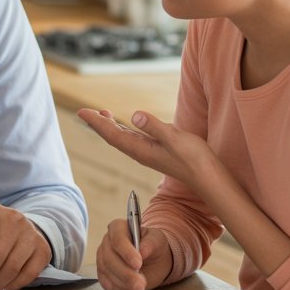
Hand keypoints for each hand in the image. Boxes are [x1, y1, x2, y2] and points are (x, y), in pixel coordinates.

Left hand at [77, 108, 218, 190]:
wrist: (207, 177)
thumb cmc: (193, 158)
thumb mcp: (174, 138)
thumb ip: (154, 126)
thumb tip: (135, 114)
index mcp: (141, 150)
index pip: (112, 134)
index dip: (96, 123)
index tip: (82, 112)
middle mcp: (141, 153)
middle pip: (113, 137)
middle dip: (98, 124)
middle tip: (85, 112)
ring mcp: (148, 153)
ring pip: (123, 138)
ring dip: (110, 127)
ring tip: (101, 115)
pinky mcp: (157, 152)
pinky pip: (134, 140)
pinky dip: (125, 131)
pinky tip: (126, 126)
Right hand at [96, 217, 172, 289]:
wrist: (154, 260)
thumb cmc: (153, 245)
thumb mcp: (157, 240)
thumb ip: (150, 243)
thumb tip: (142, 251)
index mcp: (118, 228)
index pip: (117, 239)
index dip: (126, 252)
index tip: (138, 263)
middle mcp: (107, 242)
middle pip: (109, 258)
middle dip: (125, 273)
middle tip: (140, 282)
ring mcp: (103, 259)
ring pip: (107, 272)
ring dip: (123, 284)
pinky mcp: (104, 274)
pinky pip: (107, 284)